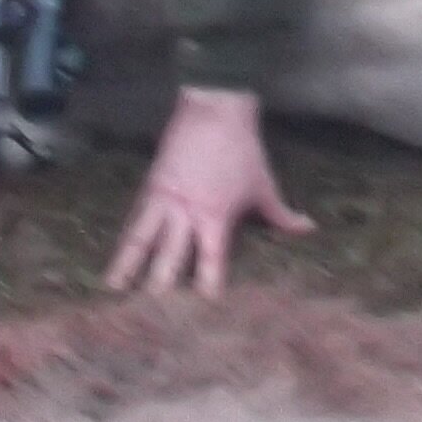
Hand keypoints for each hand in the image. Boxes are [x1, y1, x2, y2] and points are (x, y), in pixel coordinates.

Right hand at [101, 88, 309, 295]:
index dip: (208, 283)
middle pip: (168, 255)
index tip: (203, 308)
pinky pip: (135, 217)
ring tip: (112, 288)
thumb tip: (308, 229)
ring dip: (126, 263)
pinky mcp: (151, 184)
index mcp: (215, 216)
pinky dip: (125, 237)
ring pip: (140, 237)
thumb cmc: (242, 149)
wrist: (214, 108)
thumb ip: (282, 215)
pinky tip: (117, 252)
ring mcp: (163, 198)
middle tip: (148, 312)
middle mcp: (185, 212)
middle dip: (158, 284)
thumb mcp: (264, 185)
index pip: (211, 259)